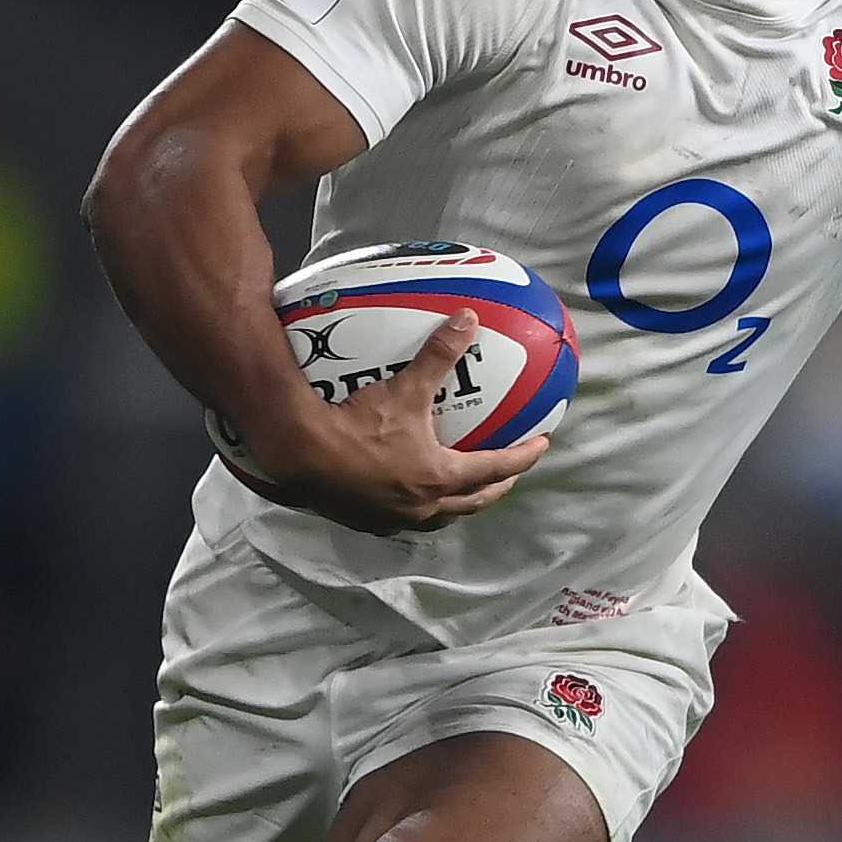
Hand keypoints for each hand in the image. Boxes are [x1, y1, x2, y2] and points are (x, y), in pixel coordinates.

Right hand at [245, 312, 549, 533]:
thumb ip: (439, 355)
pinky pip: (404, 518)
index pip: (497, 469)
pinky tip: (410, 493)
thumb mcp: (404, 388)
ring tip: (466, 486)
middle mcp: (424, 506)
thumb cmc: (355, 424)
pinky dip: (419, 507)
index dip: (524, 456)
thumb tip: (468, 319)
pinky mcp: (368, 522)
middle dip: (498, 486)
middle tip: (510, 471)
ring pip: (441, 516)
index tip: (542, 444)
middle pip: (475, 501)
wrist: (299, 454)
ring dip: (459, 502)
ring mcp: (395, 519)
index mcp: (441, 477)